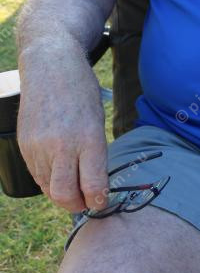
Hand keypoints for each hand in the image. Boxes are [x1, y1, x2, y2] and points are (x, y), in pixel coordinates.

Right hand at [17, 44, 108, 212]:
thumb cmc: (81, 91)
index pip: (92, 184)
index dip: (98, 200)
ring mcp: (39, 146)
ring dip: (62, 193)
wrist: (50, 66)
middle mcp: (62, 145)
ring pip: (49, 188)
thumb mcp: (97, 119)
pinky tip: (58, 169)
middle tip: (85, 202)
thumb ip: (95, 152)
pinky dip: (48, 179)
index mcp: (88, 137)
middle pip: (65, 194)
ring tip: (73, 184)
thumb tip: (93, 185)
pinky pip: (37, 174)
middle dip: (76, 205)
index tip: (101, 202)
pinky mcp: (24, 145)